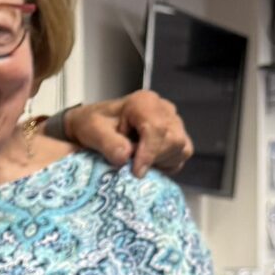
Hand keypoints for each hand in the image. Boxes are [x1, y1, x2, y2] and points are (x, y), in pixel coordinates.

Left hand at [70, 91, 192, 175]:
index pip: (157, 128)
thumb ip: (108, 143)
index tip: (136, 171)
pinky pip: (181, 155)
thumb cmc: (93, 125)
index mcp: (144, 102)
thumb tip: (125, 157)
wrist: (95, 126)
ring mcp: (174, 121)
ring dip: (160, 162)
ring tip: (137, 160)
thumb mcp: (92, 131)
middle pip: (174, 140)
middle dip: (153, 158)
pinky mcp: (177, 135)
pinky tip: (148, 162)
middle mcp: (164, 108)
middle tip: (131, 165)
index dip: (149, 153)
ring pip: (181, 148)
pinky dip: (166, 164)